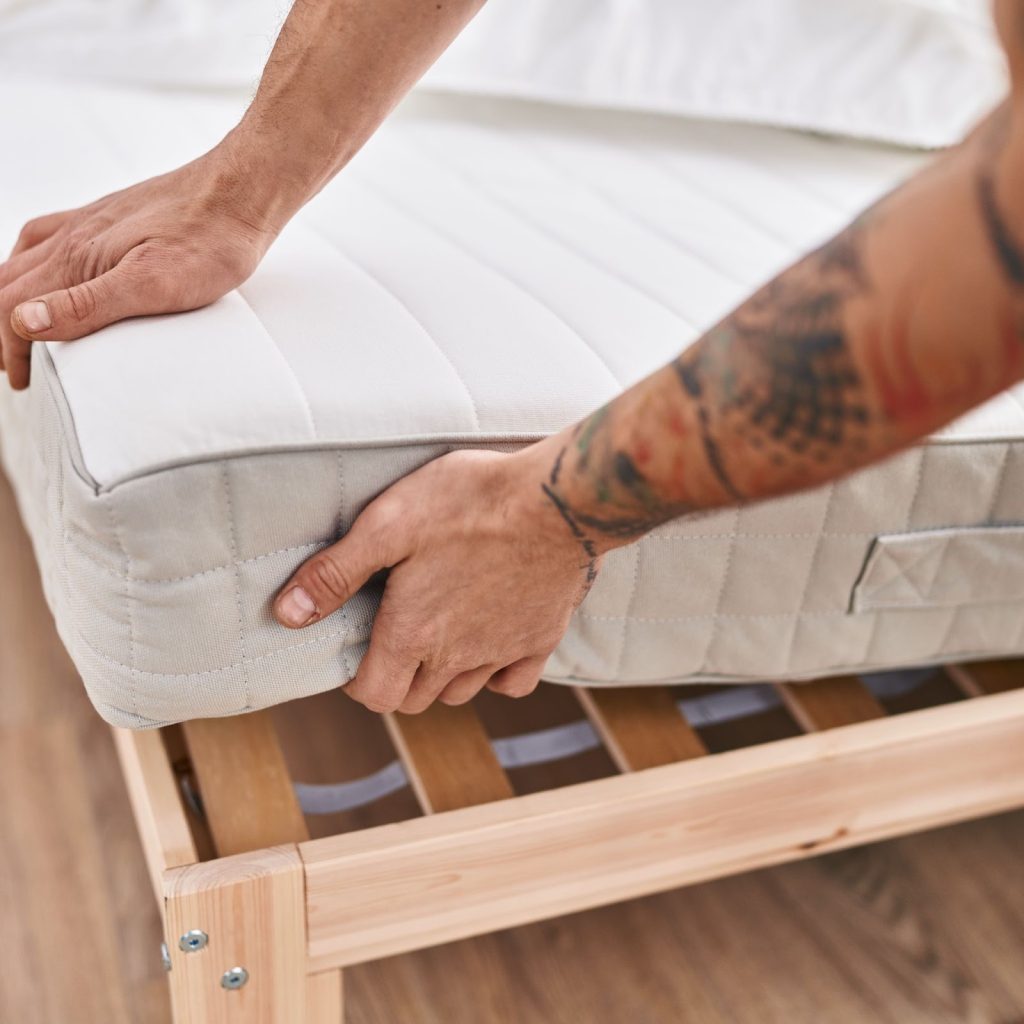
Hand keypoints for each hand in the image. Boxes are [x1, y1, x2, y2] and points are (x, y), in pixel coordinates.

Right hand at [0, 134, 284, 389]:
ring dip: (11, 295)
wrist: (240, 193)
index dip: (10, 349)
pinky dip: (32, 261)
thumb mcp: (153, 285)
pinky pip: (49, 236)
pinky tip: (49, 269)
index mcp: (76, 258)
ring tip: (18, 326)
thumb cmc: (209, 240)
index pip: (12, 307)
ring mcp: (89, 223)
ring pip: (24, 259)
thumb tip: (25, 322)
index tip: (22, 381)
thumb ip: (87, 305)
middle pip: (9, 283)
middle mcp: (72, 237)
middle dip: (3, 326)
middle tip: (14, 366)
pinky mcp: (110, 216)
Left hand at [272, 442, 598, 713]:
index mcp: (413, 634)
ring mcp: (502, 652)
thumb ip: (335, 573)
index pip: (374, 696)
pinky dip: (495, 674)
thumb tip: (286, 615)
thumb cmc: (469, 502)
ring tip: (436, 632)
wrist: (558, 499)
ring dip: (439, 674)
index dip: (357, 681)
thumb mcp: (388, 523)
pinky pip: (512, 683)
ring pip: (459, 692)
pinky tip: (488, 642)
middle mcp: (456, 657)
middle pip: (414, 699)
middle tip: (393, 633)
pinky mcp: (541, 640)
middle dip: (395, 676)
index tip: (358, 652)